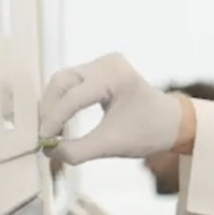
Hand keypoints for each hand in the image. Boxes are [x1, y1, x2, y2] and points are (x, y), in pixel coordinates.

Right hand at [38, 54, 183, 164]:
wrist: (171, 123)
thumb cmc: (148, 132)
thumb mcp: (111, 145)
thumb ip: (78, 150)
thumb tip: (48, 150)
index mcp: (115, 76)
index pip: (73, 96)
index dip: (54, 119)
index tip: (42, 141)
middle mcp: (107, 63)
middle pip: (62, 81)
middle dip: (50, 109)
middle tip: (43, 135)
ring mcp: (103, 64)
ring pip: (63, 81)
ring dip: (54, 105)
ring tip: (51, 131)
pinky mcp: (99, 71)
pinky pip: (72, 83)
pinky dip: (63, 102)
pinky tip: (60, 122)